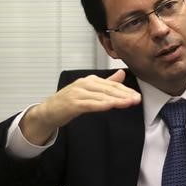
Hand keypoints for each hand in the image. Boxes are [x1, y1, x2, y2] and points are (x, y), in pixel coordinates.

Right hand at [20, 69, 141, 144]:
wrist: (48, 111)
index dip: (125, 90)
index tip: (137, 96)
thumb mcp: (89, 90)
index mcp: (90, 80)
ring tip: (128, 103)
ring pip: (101, 96)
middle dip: (124, 95)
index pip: (112, 85)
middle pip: (108, 89)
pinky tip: (110, 106)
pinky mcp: (72, 103)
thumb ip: (106, 83)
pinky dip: (100, 104)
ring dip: (116, 100)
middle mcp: (84, 84)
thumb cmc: (70, 101)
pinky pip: (89, 104)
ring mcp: (78, 93)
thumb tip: (121, 74)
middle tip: (137, 99)